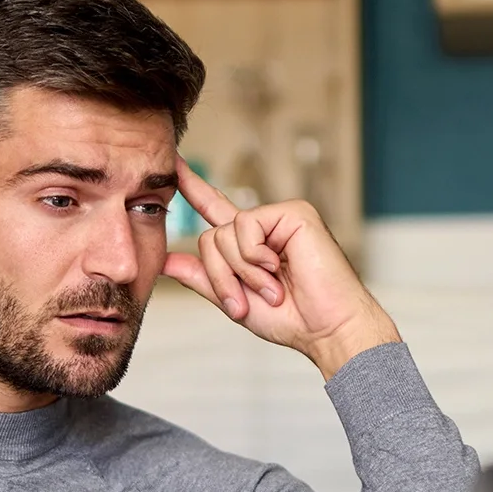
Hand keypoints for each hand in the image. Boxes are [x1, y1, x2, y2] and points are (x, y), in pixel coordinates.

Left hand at [161, 161, 401, 378]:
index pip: (215, 209)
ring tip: (272, 289)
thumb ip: (202, 278)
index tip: (174, 162)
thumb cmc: (292, 319)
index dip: (193, 186)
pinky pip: (246, 226)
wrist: (327, 328)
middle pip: (210, 238)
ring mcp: (279, 217)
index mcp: (250, 245)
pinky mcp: (293, 212)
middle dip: (222, 277)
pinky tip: (279, 268)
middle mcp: (263, 227)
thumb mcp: (234, 301)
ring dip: (242, 272)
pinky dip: (255, 256)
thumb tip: (165, 262)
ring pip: (224, 233)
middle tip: (246, 302)